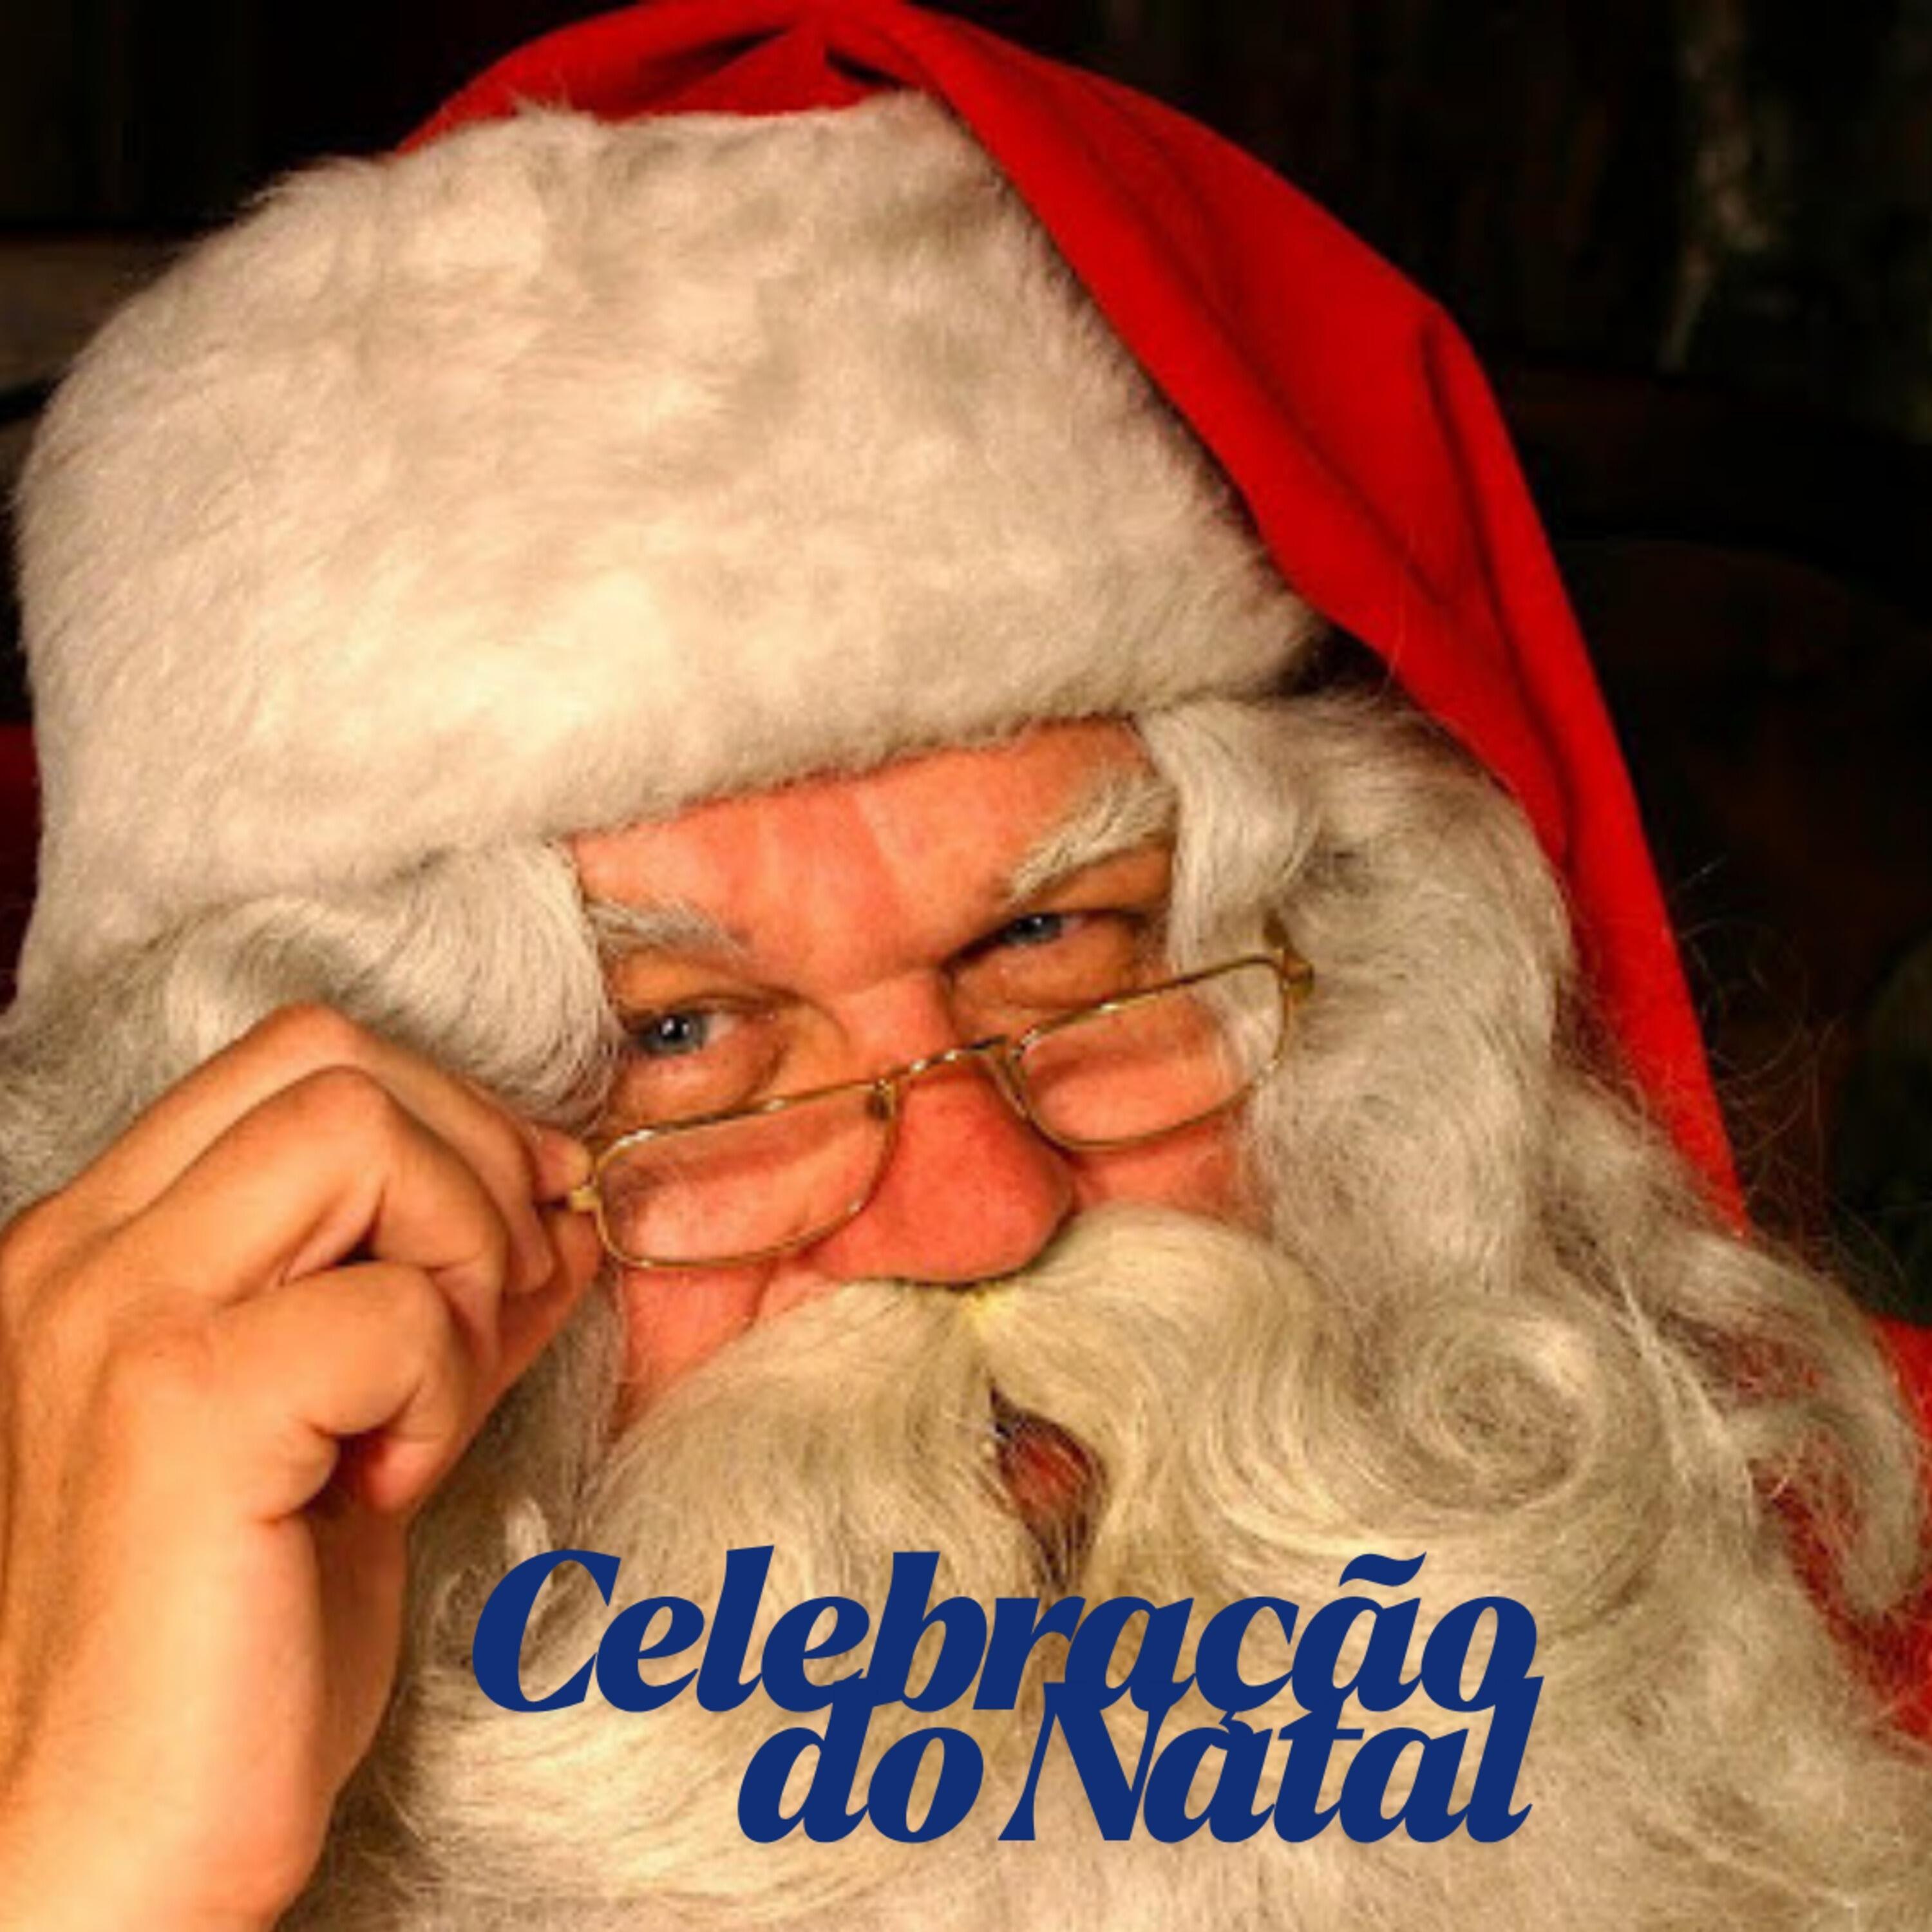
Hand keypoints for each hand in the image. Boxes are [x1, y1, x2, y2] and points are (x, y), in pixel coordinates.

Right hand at [0, 1006, 600, 1930]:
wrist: (115, 1844)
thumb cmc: (236, 1640)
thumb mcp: (363, 1427)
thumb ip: (448, 1303)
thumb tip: (569, 1207)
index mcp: (110, 1243)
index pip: (301, 1055)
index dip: (447, 1113)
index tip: (520, 1219)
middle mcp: (85, 1253)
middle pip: (336, 1061)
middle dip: (471, 1158)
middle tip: (491, 1302)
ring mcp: (117, 1317)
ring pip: (359, 1131)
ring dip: (460, 1248)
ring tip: (432, 1392)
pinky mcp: (180, 1408)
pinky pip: (392, 1304)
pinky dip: (442, 1379)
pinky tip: (391, 1483)